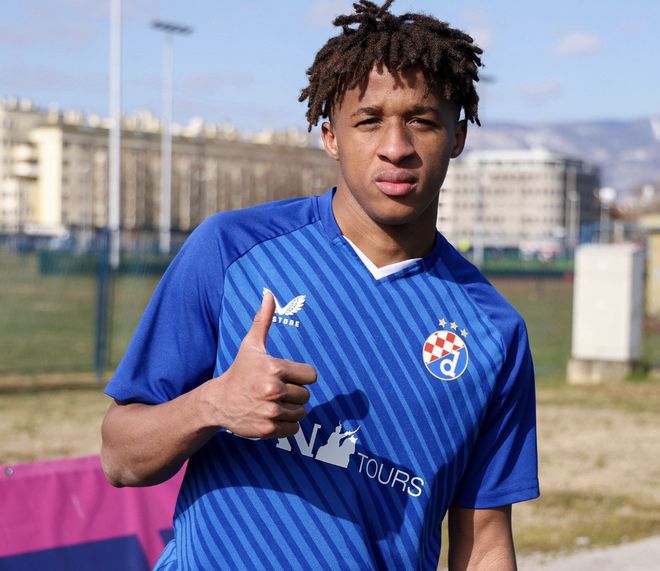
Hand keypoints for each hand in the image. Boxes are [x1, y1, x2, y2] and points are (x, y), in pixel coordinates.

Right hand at [205, 291, 316, 438]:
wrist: (218, 402)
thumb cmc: (240, 371)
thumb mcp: (251, 345)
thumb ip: (264, 319)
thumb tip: (269, 292)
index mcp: (274, 369)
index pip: (310, 376)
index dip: (300, 376)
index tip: (285, 376)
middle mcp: (273, 390)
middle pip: (306, 395)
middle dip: (294, 393)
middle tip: (275, 391)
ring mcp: (270, 411)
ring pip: (301, 412)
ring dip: (291, 409)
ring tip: (273, 403)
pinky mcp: (268, 430)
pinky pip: (294, 428)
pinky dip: (286, 424)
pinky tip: (271, 415)